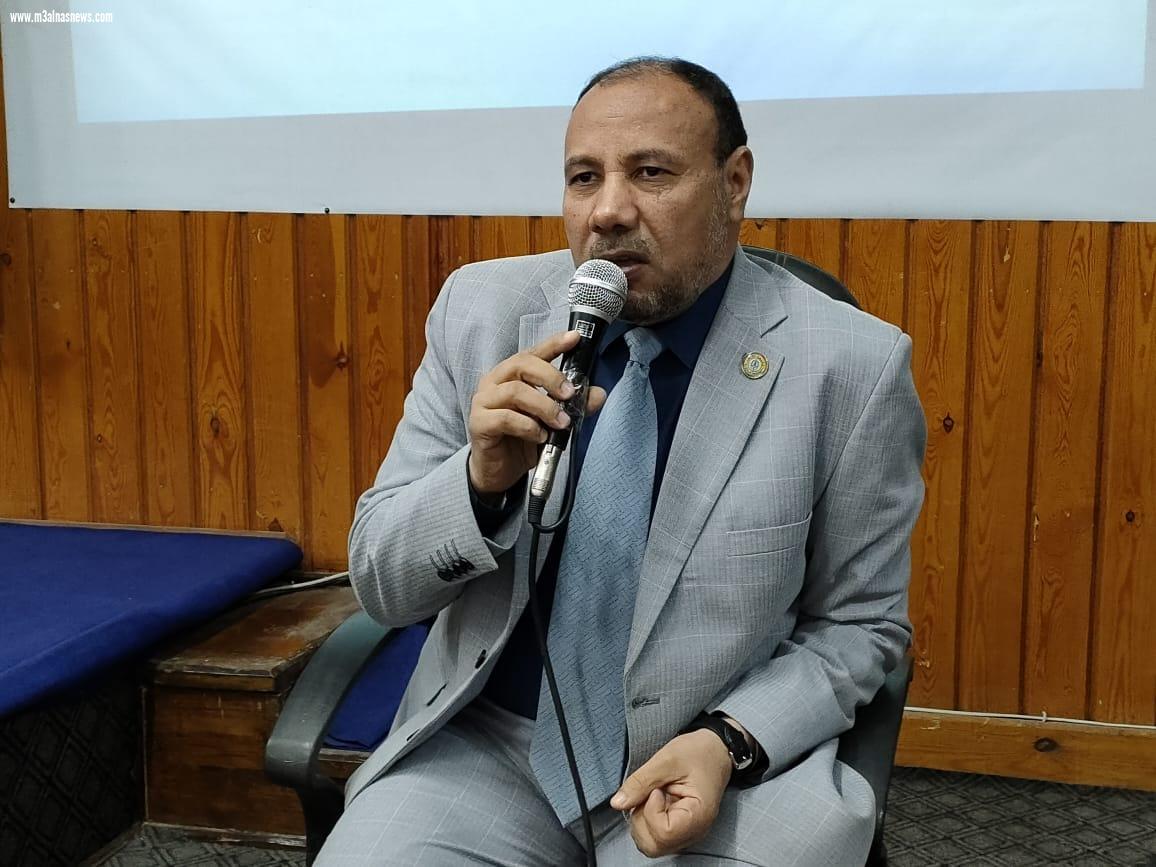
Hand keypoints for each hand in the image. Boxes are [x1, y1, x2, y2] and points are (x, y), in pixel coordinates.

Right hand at [467, 331, 606, 494]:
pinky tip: (540, 436)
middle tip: (570, 394)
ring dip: (544, 406)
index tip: (575, 338)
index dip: (553, 343)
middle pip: (522, 364)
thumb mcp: (553, 420)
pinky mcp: (479, 423)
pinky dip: (528, 427)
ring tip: (561, 423)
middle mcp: (494, 381)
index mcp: (511, 374)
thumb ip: (574, 406)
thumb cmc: (523, 439)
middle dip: (551, 377)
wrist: (500, 471)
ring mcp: (483, 401)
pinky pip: (505, 418)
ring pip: (515, 391)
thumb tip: (598, 394)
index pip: (533, 352)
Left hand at [609, 729, 731, 857]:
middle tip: (649, 793)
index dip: (650, 811)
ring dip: (642, 821)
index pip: (663, 833)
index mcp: (698, 815)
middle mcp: (695, 831)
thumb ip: (640, 782)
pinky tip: (654, 802)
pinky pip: (655, 838)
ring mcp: (687, 833)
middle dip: (641, 819)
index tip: (656, 789)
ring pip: (652, 845)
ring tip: (652, 796)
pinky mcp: (680, 830)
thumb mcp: (666, 760)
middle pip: (654, 845)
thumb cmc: (698, 752)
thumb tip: (617, 803)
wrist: (715, 751)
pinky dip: (647, 822)